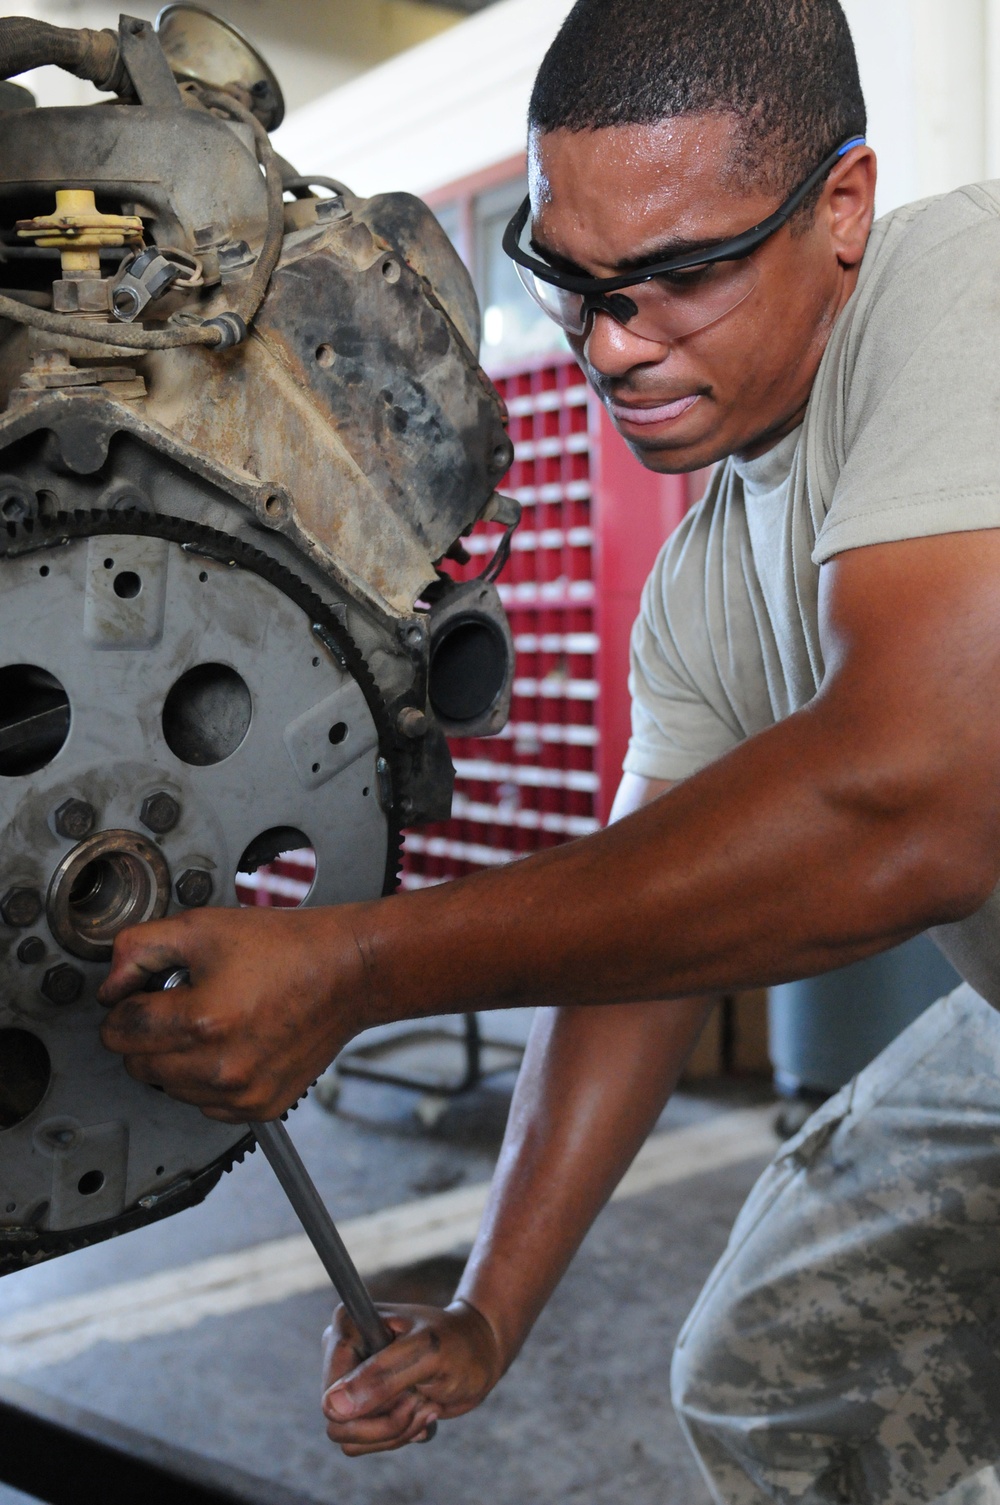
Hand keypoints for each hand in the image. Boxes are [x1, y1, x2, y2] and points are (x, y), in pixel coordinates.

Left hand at [97, 905, 369, 1121]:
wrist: (349, 972)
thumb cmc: (288, 948)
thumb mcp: (203, 928)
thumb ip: (140, 950)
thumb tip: (111, 985)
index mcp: (203, 1021)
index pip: (120, 1030)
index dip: (126, 1003)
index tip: (142, 993)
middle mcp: (222, 1068)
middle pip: (138, 1065)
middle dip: (148, 1032)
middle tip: (181, 1002)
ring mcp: (243, 1093)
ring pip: (168, 1089)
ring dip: (176, 1059)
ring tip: (213, 1020)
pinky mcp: (262, 1107)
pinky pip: (205, 1105)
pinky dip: (207, 1079)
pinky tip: (232, 1044)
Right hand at [322, 1299, 503, 1454]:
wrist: (479, 1353)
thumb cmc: (459, 1343)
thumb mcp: (429, 1355)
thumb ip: (383, 1377)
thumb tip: (332, 1408)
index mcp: (348, 1327)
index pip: (331, 1393)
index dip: (369, 1406)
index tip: (409, 1393)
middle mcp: (343, 1353)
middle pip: (337, 1420)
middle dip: (386, 1422)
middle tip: (421, 1401)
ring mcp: (352, 1380)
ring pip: (350, 1438)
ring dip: (396, 1430)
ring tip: (425, 1404)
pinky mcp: (365, 1402)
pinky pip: (364, 1443)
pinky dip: (399, 1435)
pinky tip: (422, 1410)